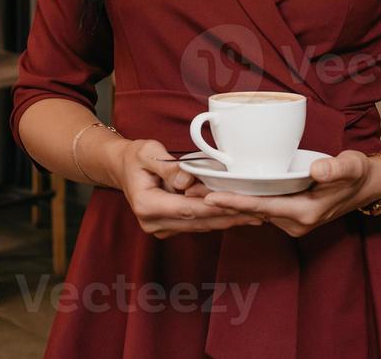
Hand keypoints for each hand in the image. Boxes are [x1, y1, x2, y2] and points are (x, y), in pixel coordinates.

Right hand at [108, 137, 264, 238]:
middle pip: (198, 221)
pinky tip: (239, 214)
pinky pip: (197, 224)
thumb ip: (167, 166)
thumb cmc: (136, 157)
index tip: (238, 205)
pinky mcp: (170, 227)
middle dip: (229, 217)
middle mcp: (153, 223)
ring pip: (201, 226)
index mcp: (147, 205)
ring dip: (228, 221)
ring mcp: (161, 228)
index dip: (214, 207)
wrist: (122, 168)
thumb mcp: (147, 152)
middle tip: (258, 212)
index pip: (187, 209)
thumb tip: (186, 180)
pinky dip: (218, 218)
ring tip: (256, 215)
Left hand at [200, 149, 380, 237]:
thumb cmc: (358, 173)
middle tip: (191, 191)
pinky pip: (261, 208)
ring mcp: (291, 221)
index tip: (210, 197)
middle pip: (251, 211)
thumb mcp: (352, 165)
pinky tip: (224, 190)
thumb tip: (318, 170)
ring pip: (254, 211)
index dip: (235, 202)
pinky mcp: (289, 214)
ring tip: (199, 189)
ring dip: (230, 202)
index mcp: (305, 213)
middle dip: (223, 202)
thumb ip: (336, 168)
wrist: (368, 186)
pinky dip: (243, 200)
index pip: (262, 207)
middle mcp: (295, 222)